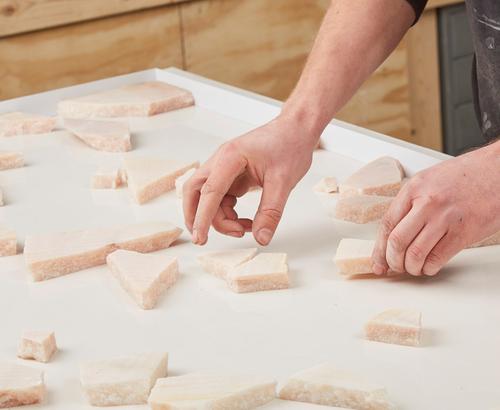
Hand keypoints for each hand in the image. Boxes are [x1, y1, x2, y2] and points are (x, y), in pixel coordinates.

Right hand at [183, 115, 317, 245]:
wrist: (296, 129)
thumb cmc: (290, 145)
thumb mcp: (284, 182)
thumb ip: (271, 212)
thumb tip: (262, 238)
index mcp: (230, 157)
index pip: (209, 192)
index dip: (202, 217)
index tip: (200, 238)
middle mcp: (221, 161)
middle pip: (195, 191)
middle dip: (196, 216)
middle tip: (203, 239)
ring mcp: (225, 168)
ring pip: (208, 198)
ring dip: (220, 218)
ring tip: (244, 228)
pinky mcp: (232, 175)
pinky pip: (221, 198)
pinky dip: (229, 213)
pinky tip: (246, 221)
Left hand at [372, 142, 499, 275]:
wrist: (498, 171)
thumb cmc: (465, 176)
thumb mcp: (428, 181)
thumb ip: (410, 204)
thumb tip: (393, 233)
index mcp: (414, 189)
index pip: (387, 224)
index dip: (379, 248)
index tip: (377, 261)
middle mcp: (427, 203)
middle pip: (397, 241)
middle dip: (392, 261)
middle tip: (394, 267)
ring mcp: (445, 218)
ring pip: (415, 253)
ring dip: (410, 267)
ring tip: (412, 268)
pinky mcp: (463, 232)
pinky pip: (437, 258)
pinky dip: (428, 268)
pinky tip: (428, 266)